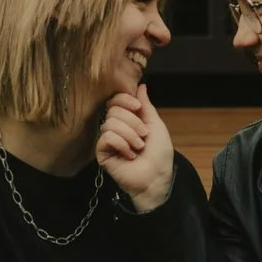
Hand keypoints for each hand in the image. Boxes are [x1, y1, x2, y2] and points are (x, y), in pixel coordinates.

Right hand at [97, 86, 174, 211]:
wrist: (157, 176)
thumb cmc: (159, 153)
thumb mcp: (155, 124)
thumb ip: (146, 105)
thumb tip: (140, 85)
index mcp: (127, 119)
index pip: (116, 100)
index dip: (125, 100)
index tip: (138, 108)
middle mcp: (115, 127)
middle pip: (113, 110)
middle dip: (133, 122)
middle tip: (143, 136)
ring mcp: (107, 140)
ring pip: (110, 123)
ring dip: (130, 135)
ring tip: (138, 148)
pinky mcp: (102, 152)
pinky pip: (106, 137)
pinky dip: (122, 144)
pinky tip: (129, 155)